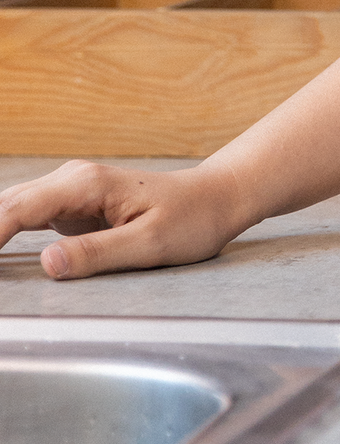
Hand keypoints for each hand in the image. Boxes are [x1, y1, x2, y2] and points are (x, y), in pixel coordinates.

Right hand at [0, 159, 248, 279]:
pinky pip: (28, 217)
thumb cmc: (191, 218)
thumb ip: (98, 253)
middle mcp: (72, 180)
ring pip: (12, 208)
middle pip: (6, 206)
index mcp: (85, 185)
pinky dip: (5, 233)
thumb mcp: (150, 243)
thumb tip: (48, 264)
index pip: (17, 210)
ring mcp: (70, 190)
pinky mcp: (73, 204)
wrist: (215, 199)